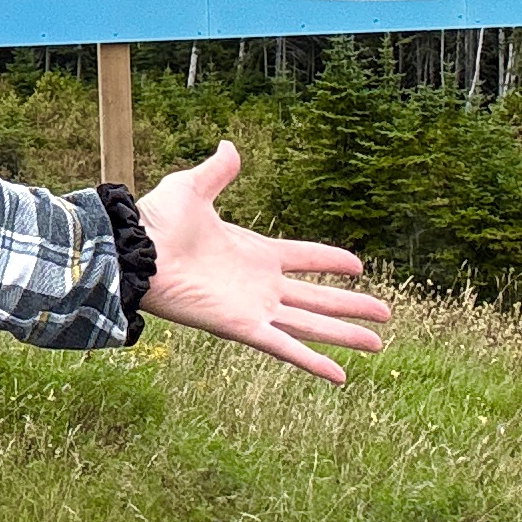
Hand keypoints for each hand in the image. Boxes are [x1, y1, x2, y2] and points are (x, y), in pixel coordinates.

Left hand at [135, 142, 391, 380]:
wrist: (136, 251)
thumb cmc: (159, 221)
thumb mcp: (193, 188)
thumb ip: (217, 172)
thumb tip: (229, 146)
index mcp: (255, 252)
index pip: (304, 258)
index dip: (330, 261)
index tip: (359, 265)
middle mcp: (261, 284)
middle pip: (317, 298)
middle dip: (351, 306)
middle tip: (385, 314)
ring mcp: (255, 308)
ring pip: (311, 325)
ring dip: (344, 335)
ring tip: (378, 344)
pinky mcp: (243, 327)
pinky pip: (286, 347)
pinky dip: (313, 361)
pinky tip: (342, 376)